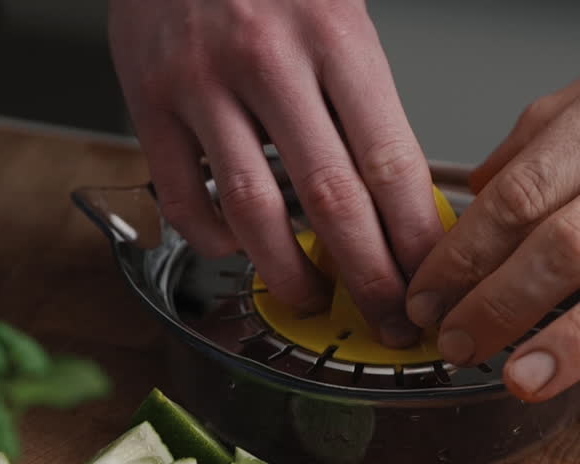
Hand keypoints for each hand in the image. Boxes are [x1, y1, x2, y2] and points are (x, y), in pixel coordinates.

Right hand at [109, 0, 442, 346]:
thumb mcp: (339, 11)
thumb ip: (365, 97)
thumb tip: (401, 196)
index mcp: (334, 34)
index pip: (389, 160)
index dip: (415, 237)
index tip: (432, 278)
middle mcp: (268, 59)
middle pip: (332, 199)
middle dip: (369, 276)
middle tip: (389, 318)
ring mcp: (202, 82)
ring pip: (254, 208)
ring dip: (290, 272)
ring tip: (313, 299)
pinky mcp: (147, 98)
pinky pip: (182, 194)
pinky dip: (213, 239)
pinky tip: (238, 248)